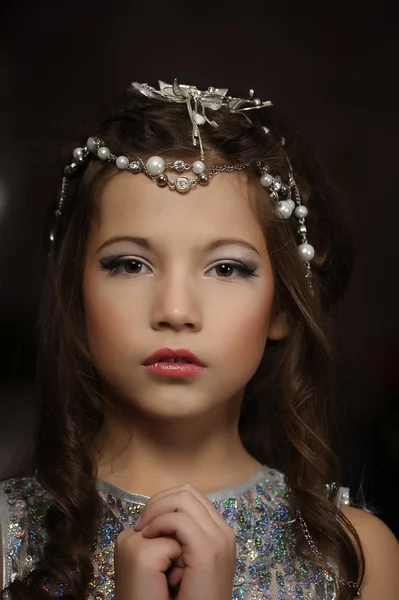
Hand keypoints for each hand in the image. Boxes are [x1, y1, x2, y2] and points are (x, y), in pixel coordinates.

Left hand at [114, 483, 235, 599]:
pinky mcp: (208, 549)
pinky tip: (147, 536)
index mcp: (218, 532)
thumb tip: (160, 516)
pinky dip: (159, 522)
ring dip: (157, 509)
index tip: (147, 521)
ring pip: (184, 498)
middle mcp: (222, 531)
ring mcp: (219, 538)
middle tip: (142, 523)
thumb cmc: (186, 598)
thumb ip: (181, 537)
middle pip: (188, 492)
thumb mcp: (183, 560)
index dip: (165, 502)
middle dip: (159, 501)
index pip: (191, 496)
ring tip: (142, 529)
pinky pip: (180, 520)